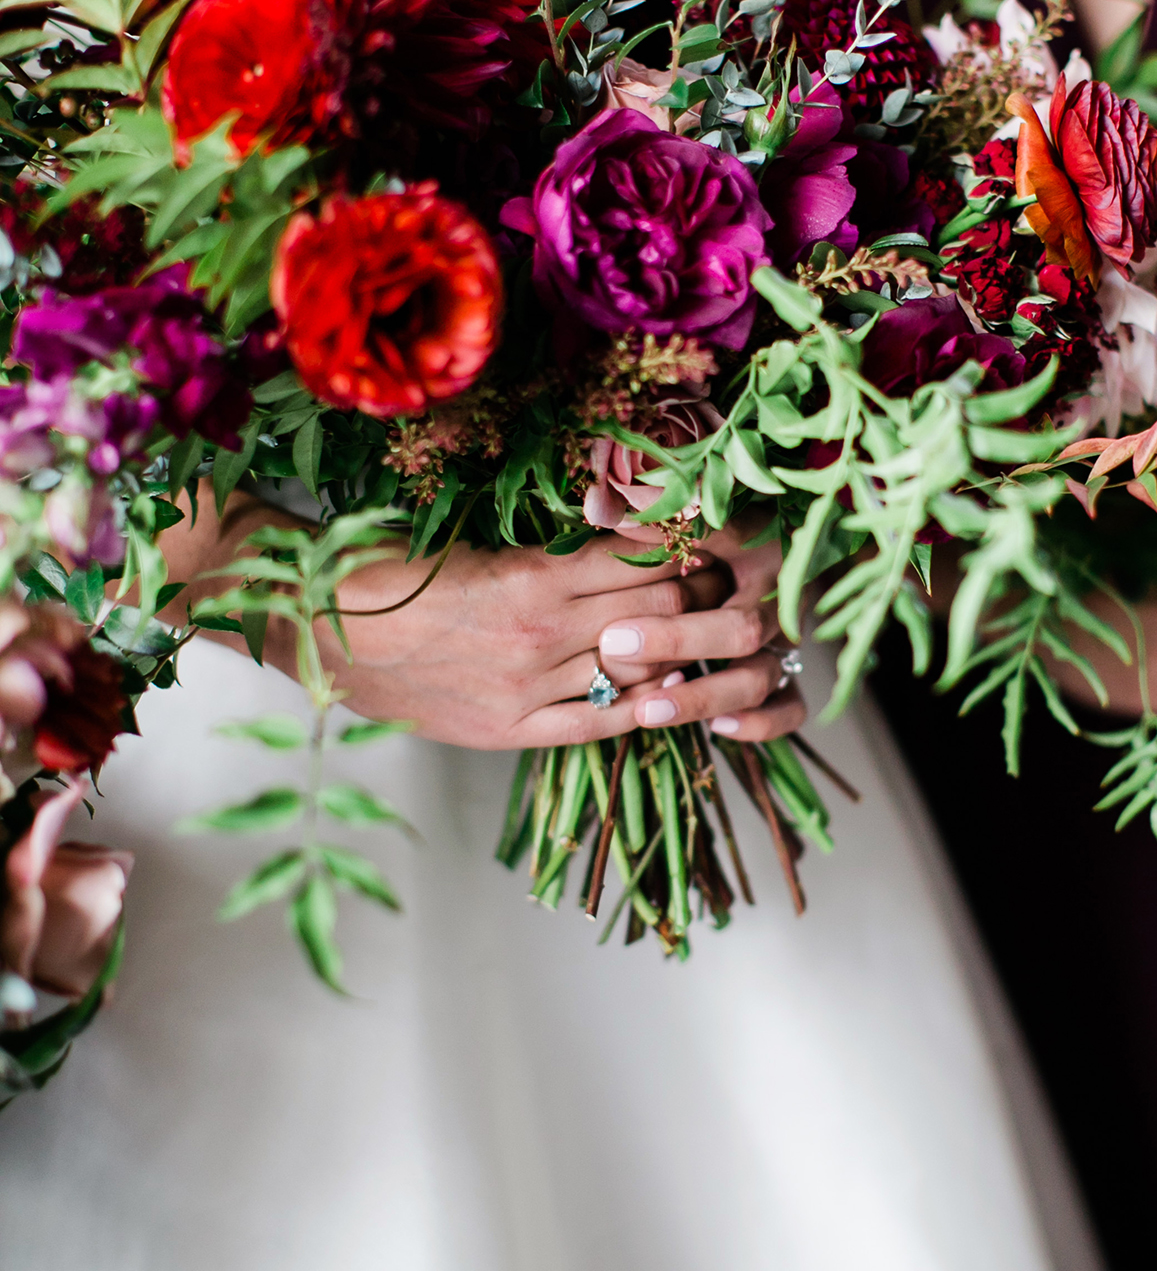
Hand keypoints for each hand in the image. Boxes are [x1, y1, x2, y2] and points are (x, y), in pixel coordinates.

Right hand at [165, 497, 804, 750]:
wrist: (319, 628)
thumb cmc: (393, 572)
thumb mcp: (479, 544)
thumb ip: (549, 551)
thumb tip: (620, 539)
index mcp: (534, 577)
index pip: (645, 563)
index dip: (685, 553)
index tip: (705, 545)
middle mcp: (542, 635)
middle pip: (657, 615)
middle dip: (698, 601)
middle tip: (724, 590)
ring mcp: (529, 689)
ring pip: (637, 669)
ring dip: (679, 652)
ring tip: (706, 637)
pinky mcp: (510, 731)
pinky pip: (598, 723)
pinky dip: (641, 708)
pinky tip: (668, 694)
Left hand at [594, 520, 803, 745]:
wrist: (784, 547)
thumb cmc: (724, 526)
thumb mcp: (696, 514)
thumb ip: (658, 516)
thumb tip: (606, 514)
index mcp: (761, 552)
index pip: (719, 576)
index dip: (670, 606)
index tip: (613, 628)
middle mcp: (779, 597)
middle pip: (743, 631)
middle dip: (677, 644)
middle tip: (615, 649)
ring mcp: (788, 638)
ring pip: (762, 678)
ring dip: (705, 697)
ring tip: (648, 711)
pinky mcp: (790, 669)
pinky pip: (791, 707)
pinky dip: (761, 722)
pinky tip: (720, 727)